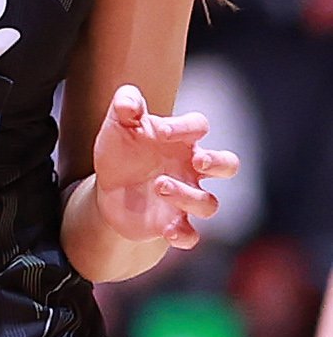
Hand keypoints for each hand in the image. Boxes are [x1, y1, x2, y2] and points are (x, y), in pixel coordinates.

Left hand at [87, 84, 238, 251]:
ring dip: (187, 195)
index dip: (186, 126)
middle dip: (219, 163)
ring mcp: (186, 197)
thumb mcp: (117, 125)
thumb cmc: (121, 151)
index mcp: (181, 140)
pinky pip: (191, 235)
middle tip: (197, 161)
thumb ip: (124, 107)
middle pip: (228, 165)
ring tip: (159, 185)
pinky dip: (184, 234)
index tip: (160, 131)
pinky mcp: (174, 223)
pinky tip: (168, 229)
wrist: (108, 189)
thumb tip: (130, 101)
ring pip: (209, 203)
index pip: (199, 126)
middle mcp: (191, 169)